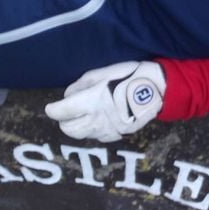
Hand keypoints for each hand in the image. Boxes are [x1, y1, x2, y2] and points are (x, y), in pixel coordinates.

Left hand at [44, 61, 164, 141]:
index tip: (52, 107)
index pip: (61, 112)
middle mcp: (95, 119)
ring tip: (82, 117)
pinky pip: (98, 137)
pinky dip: (93, 131)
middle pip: (68, 129)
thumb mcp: (101, 73)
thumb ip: (81, 85)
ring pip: (82, 135)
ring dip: (78, 127)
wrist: (156, 89)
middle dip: (64, 121)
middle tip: (66, 113)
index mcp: (89, 102)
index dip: (53, 109)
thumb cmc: (128, 76)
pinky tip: (98, 122)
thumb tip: (69, 95)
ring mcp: (106, 129)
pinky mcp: (118, 134)